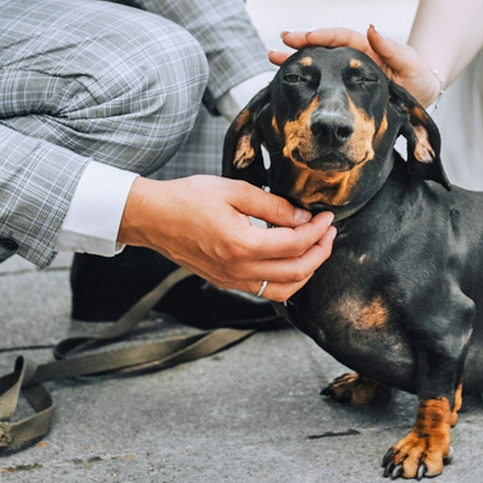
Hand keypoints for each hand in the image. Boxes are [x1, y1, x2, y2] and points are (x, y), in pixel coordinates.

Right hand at [118, 175, 335, 301]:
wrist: (153, 217)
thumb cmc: (188, 199)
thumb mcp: (234, 191)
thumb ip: (273, 206)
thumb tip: (303, 218)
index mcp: (242, 245)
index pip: (296, 243)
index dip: (318, 230)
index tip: (327, 217)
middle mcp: (239, 269)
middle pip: (297, 271)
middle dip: (320, 251)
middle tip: (329, 232)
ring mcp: (232, 280)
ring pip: (285, 289)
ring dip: (307, 269)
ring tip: (316, 247)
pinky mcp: (226, 282)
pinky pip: (267, 291)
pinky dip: (287, 280)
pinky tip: (291, 260)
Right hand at [271, 26, 443, 106]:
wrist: (421, 96)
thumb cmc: (417, 75)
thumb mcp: (408, 61)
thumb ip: (391, 48)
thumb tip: (372, 29)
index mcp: (364, 48)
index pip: (339, 37)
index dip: (321, 36)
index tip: (304, 37)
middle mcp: (350, 59)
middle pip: (321, 48)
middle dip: (300, 44)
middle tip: (279, 43)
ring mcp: (345, 74)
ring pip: (317, 64)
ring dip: (295, 61)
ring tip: (272, 58)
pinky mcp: (343, 89)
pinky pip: (321, 82)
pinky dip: (304, 81)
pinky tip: (285, 82)